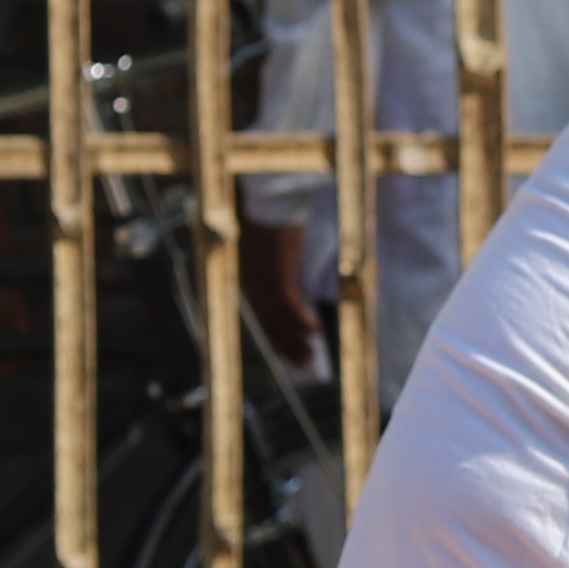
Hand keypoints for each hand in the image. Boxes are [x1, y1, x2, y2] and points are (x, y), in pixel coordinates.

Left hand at [238, 221, 326, 373]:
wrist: (264, 203)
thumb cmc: (270, 221)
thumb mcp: (273, 250)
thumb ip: (281, 270)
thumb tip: (298, 283)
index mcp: (251, 283)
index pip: (265, 320)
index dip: (279, 340)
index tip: (292, 354)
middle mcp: (254, 289)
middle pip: (271, 327)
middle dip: (288, 347)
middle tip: (305, 364)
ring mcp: (263, 285)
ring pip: (279, 322)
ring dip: (296, 341)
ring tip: (311, 356)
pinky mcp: (276, 276)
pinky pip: (290, 307)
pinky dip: (303, 321)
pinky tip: (317, 330)